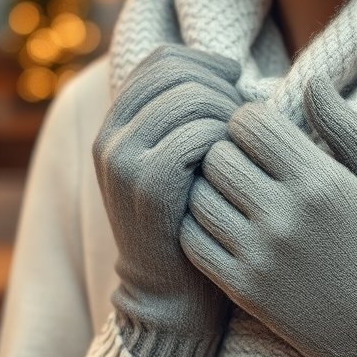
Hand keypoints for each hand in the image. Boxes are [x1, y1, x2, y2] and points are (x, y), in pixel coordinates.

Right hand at [93, 45, 241, 356]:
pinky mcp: (144, 183)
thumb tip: (231, 67)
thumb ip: (192, 115)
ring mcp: (121, 158)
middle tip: (246, 124)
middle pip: (178, 72)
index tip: (237, 86)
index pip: (163, 59)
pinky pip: (196, 135)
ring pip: (191, 98)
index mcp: (117, 124)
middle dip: (223, 89)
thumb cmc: (196, 223)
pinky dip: (226, 145)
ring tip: (243, 149)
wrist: (173, 297)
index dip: (206, 63)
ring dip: (230, 117)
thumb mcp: (185, 161)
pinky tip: (235, 170)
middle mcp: (110, 135)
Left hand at [179, 75, 356, 356]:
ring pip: (199, 197)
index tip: (267, 132)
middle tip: (248, 159)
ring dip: (211, 186)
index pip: (250, 123)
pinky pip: (195, 242)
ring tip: (237, 190)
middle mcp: (284, 219)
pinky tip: (228, 223)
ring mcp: (260, 258)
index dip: (253, 118)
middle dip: (228, 148)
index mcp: (322, 184)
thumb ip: (349, 127)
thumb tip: (312, 79)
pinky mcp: (246, 292)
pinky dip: (201, 224)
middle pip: (216, 156)